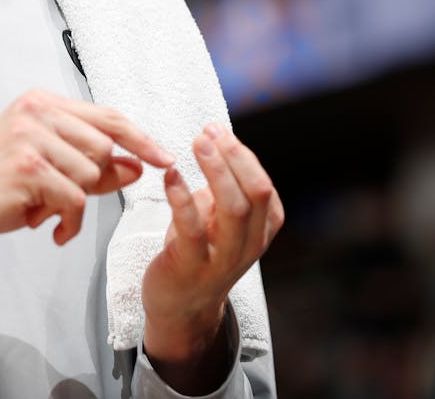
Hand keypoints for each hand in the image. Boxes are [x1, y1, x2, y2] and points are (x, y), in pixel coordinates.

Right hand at [0, 89, 175, 253]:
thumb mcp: (45, 171)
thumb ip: (91, 166)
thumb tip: (136, 166)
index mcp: (41, 103)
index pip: (107, 117)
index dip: (140, 139)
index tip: (165, 158)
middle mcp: (36, 112)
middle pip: (104, 148)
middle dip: (96, 182)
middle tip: (64, 202)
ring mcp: (30, 137)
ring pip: (91, 176)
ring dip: (76, 206)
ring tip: (46, 212)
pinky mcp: (27, 168)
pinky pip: (75, 200)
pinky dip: (70, 223)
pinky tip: (51, 229)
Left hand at [140, 123, 282, 373]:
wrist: (181, 305)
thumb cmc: (199, 251)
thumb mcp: (220, 219)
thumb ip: (224, 187)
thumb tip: (216, 141)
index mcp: (261, 229)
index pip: (263, 185)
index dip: (241, 154)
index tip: (216, 130)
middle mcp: (249, 244)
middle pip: (255, 193)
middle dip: (233, 157)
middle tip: (208, 132)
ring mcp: (224, 258)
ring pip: (233, 210)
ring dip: (216, 171)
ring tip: (197, 144)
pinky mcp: (192, 266)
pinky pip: (193, 229)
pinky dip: (182, 197)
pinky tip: (171, 175)